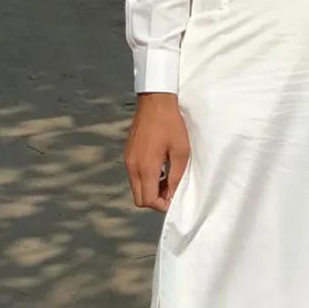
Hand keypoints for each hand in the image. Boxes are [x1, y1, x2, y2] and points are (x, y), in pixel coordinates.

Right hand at [123, 93, 190, 212]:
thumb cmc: (171, 125)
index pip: (147, 200)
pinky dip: (145, 178)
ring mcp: (127, 160)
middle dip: (154, 200)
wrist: (155, 102)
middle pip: (139, 199)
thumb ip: (176, 176)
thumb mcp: (181, 151)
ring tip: (166, 177)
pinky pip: (134, 175)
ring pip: (135, 187)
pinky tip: (158, 166)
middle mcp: (132, 167)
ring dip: (150, 189)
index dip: (161, 205)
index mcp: (146, 167)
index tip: (173, 199)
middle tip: (169, 190)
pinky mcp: (127, 154)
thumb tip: (171, 194)